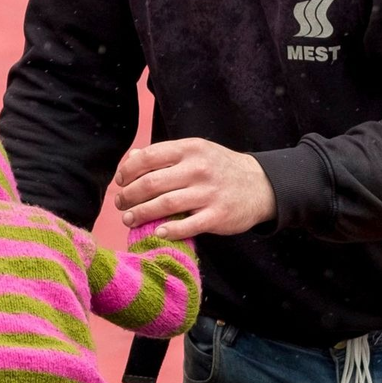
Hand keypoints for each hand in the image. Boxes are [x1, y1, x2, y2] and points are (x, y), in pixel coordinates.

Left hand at [114, 138, 277, 239]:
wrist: (261, 185)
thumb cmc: (220, 169)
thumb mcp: (197, 152)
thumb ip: (166, 155)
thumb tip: (132, 159)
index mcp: (191, 149)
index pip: (149, 156)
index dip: (128, 170)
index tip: (120, 182)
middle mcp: (199, 168)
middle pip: (152, 183)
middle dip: (129, 196)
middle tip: (120, 205)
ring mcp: (209, 193)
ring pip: (165, 204)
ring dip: (141, 214)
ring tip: (129, 220)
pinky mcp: (218, 215)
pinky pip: (188, 225)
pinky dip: (170, 230)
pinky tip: (157, 233)